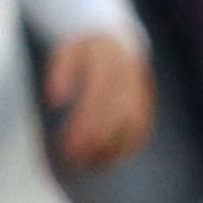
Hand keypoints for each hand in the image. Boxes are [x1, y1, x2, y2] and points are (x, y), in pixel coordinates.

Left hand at [46, 32, 154, 167]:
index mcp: (108, 59)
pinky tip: (109, 159)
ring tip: (90, 164)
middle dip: (97, 139)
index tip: (68, 145)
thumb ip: (60, 71)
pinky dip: (128, 147)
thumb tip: (55, 100)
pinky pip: (143, 129)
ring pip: (134, 124)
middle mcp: (130, 75)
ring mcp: (142, 89)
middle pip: (117, 113)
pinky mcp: (148, 103)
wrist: (119, 38)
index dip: (85, 123)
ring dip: (114, 147)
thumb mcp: (67, 50)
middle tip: (75, 159)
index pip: (98, 96)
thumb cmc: (86, 50)